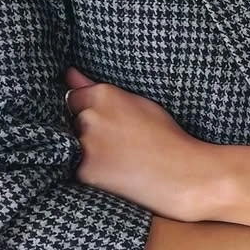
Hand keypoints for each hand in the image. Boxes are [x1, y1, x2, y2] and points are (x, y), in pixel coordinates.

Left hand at [63, 66, 215, 221]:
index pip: (74, 96)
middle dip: (88, 128)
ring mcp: (85, 145)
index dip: (89, 109)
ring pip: (76, 144)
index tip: (107, 120)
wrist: (181, 175)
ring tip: (119, 157)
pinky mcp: (84, 171)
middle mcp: (90, 117)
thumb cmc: (166, 136)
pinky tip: (116, 172)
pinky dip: (94, 170)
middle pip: (74, 120)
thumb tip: (68, 74)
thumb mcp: (138, 103)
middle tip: (119, 141)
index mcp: (103, 95)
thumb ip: (97, 87)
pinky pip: (79, 167)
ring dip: (89, 149)